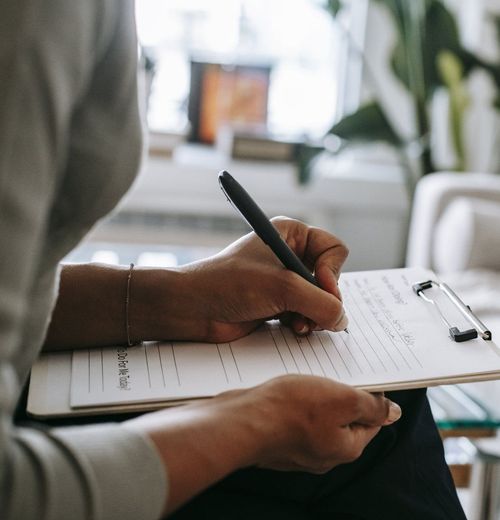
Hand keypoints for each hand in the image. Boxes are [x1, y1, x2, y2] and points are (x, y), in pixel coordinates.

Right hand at [126, 374, 400, 513]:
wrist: (241, 421)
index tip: (361, 376)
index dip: (370, 396)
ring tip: (307, 377)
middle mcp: (324, 454)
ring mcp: (298, 450)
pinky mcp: (278, 440)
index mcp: (345, 448)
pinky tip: (287, 389)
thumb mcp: (341, 399)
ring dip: (316, 397)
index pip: (371, 421)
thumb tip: (393, 413)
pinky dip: (295, 404)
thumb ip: (371, 406)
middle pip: (343, 419)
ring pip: (318, 418)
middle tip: (332, 372)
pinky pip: (295, 419)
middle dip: (340, 395)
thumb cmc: (290, 409)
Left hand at [166, 217, 348, 341]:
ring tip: (299, 324)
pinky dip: (304, 323)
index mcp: (291, 234)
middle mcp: (290, 254)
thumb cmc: (230, 284)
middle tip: (312, 314)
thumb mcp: (282, 287)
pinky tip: (292, 328)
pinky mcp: (278, 303)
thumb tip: (342, 320)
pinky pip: (306, 313)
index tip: (322, 288)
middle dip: (323, 299)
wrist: (194, 308)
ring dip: (314, 315)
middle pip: (330, 278)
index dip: (333, 271)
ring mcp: (284, 280)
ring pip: (320, 299)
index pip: (335, 249)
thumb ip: (321, 303)